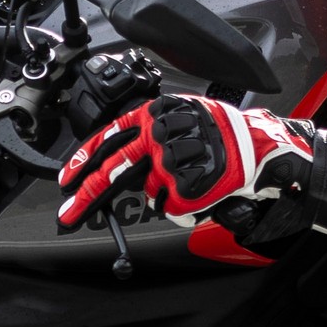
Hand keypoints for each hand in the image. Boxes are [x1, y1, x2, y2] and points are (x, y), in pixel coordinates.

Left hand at [58, 94, 316, 227]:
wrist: (260, 147)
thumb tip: (119, 163)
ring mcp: (173, 161)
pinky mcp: (187, 185)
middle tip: (69, 213)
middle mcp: (160, 134)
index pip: (110, 138)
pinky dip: (185, 203)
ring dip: (169, 192)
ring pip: (152, 192)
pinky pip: (173, 204)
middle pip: (115, 169)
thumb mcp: (181, 118)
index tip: (66, 177)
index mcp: (155, 113)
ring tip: (197, 177)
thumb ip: (149, 134)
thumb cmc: (222, 133)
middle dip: (87, 194)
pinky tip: (205, 187)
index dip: (84, 160)